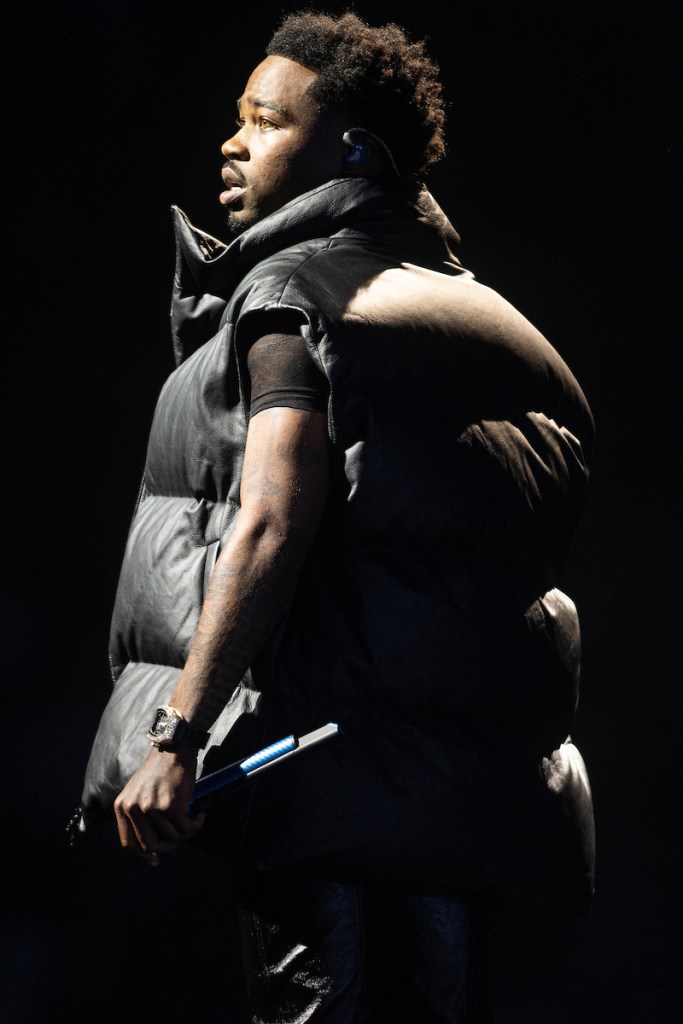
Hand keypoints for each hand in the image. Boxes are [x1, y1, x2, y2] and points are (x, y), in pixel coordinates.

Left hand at [114, 746, 205, 865]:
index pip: (128, 843)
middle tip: (180, 839)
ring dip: (186, 833)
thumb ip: (139, 814)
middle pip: (150, 845)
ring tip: (194, 820)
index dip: (142, 856)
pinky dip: (196, 824)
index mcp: (122, 806)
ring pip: (171, 837)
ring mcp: (151, 807)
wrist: (175, 747)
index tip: (154, 860)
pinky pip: (185, 828)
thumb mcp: (139, 791)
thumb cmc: (160, 769)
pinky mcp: (170, 805)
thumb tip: (151, 847)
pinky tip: (200, 815)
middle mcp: (133, 808)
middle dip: (168, 847)